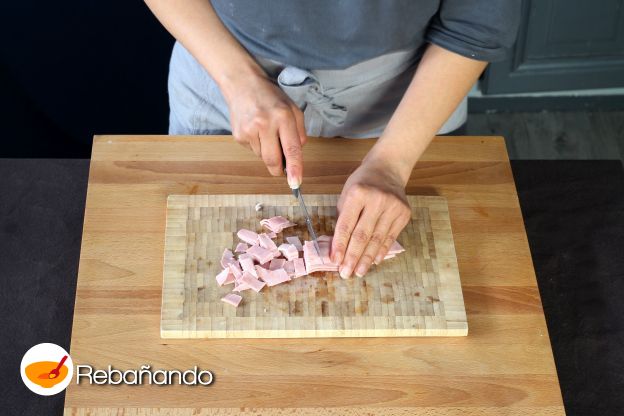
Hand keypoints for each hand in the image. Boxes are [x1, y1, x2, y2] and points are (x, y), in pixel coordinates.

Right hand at [222, 73, 306, 186]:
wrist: (242, 84)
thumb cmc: (271, 97)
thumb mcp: (292, 109)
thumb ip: (299, 133)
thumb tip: (297, 156)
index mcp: (283, 116)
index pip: (291, 148)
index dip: (294, 168)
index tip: (296, 183)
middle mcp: (265, 124)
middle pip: (273, 160)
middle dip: (279, 169)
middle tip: (283, 169)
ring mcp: (249, 130)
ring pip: (263, 157)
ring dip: (268, 152)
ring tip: (266, 132)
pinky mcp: (238, 135)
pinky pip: (253, 151)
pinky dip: (258, 146)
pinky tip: (256, 130)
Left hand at [331, 157, 411, 277]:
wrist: (387, 169)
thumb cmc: (361, 184)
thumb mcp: (346, 195)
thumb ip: (343, 219)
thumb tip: (338, 248)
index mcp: (357, 193)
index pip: (346, 225)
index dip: (340, 245)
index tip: (335, 261)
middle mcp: (377, 200)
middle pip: (362, 235)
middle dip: (353, 257)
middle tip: (346, 273)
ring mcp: (393, 207)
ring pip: (377, 239)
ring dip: (367, 258)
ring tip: (359, 272)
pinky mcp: (404, 213)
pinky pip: (391, 237)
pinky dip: (381, 251)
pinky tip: (374, 261)